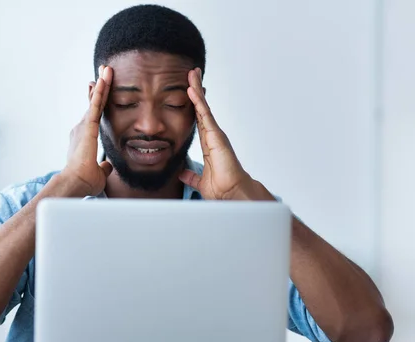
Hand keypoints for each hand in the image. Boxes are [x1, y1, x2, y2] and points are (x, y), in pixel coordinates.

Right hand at [61, 65, 113, 196]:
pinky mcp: (88, 126)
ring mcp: (84, 126)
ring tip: (107, 69)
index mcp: (84, 138)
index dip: (97, 103)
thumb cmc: (84, 181)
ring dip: (102, 84)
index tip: (99, 90)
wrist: (75, 183)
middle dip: (99, 88)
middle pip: (93, 104)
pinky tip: (105, 78)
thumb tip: (107, 166)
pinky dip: (101, 91)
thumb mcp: (98, 173)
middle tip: (104, 72)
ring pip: (96, 101)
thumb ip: (103, 167)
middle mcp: (81, 129)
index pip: (94, 117)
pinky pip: (96, 105)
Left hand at [179, 68, 263, 199]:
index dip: (193, 106)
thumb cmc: (222, 188)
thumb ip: (191, 176)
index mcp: (209, 144)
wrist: (232, 194)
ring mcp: (215, 134)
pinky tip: (192, 90)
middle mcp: (213, 136)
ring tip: (191, 74)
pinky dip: (198, 102)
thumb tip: (182, 174)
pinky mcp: (216, 136)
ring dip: (197, 90)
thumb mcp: (200, 181)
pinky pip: (205, 115)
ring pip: (203, 107)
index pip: (198, 120)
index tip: (189, 91)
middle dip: (196, 91)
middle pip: (201, 109)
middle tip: (191, 74)